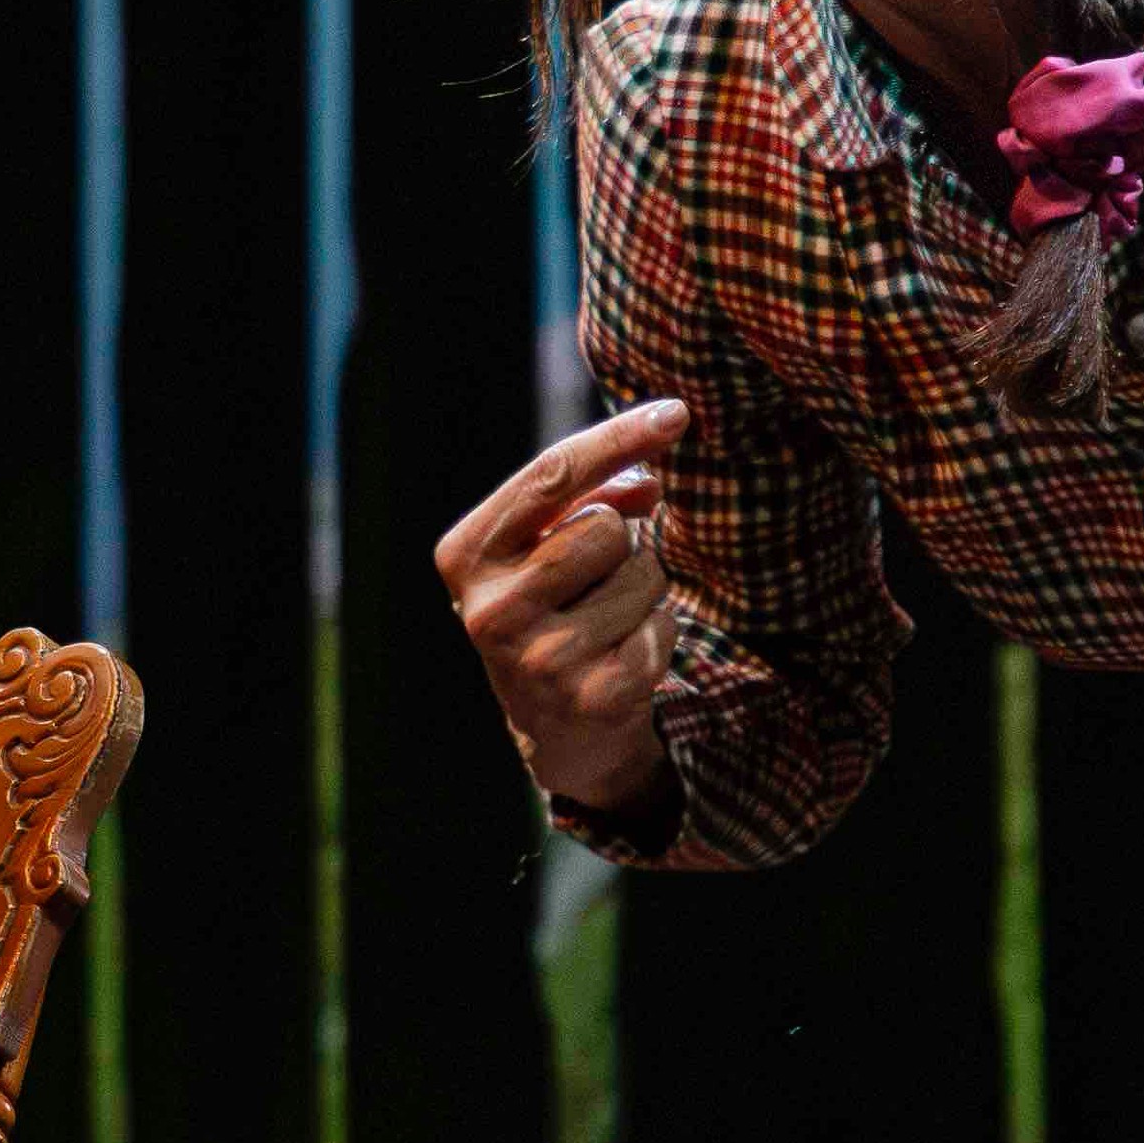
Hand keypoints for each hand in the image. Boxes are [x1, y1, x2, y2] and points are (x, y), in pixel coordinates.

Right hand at [437, 395, 690, 819]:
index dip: (619, 437)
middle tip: (593, 582)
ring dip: (644, 589)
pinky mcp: (596, 696)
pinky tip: (623, 655)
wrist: (556, 730)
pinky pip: (664, 624)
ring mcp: (542, 659)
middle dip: (622, 542)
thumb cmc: (551, 609)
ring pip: (644, 574)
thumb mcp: (546, 546)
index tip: (677, 411)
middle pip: (607, 527)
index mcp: (465, 556)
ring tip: (607, 621)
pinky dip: (659, 631)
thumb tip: (650, 481)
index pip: (551, 475)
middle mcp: (491, 611)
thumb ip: (591, 498)